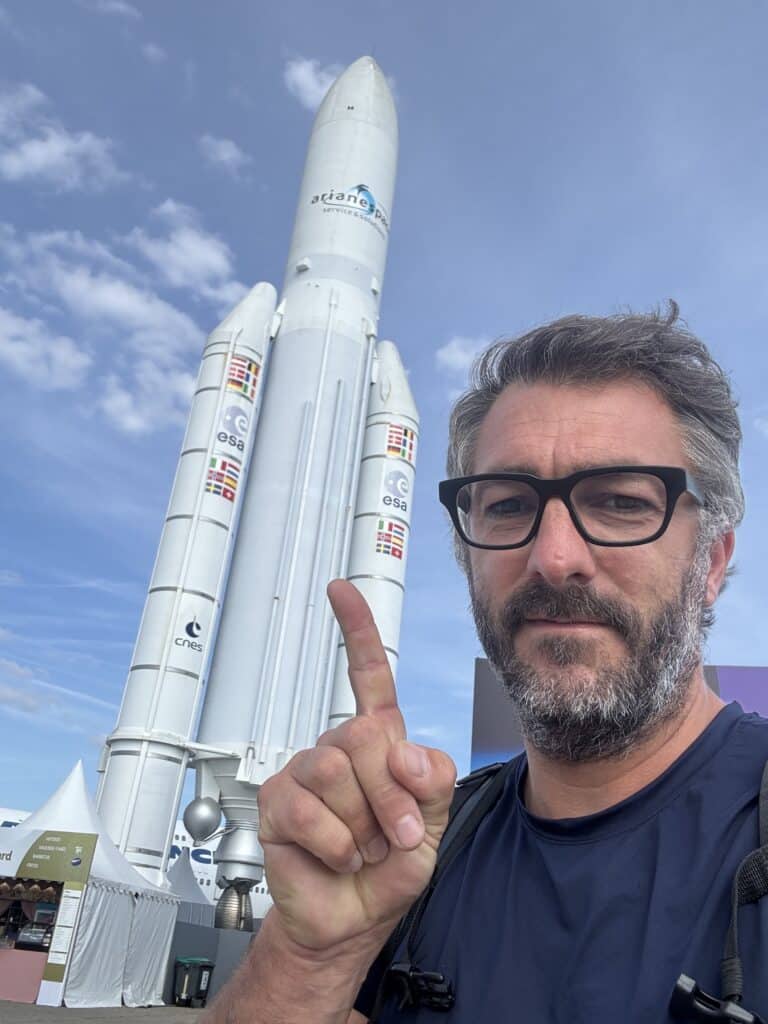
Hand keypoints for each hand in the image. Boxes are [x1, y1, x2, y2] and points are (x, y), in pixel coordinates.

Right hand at [257, 579, 456, 955]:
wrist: (353, 920)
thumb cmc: (391, 866)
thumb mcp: (434, 823)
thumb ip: (433, 781)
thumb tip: (402, 749)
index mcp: (378, 742)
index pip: (368, 676)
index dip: (356, 630)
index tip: (340, 590)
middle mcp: (339, 748)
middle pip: (365, 735)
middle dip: (391, 794)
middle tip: (397, 835)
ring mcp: (305, 772)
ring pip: (337, 771)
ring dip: (364, 825)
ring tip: (363, 848)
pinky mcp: (278, 802)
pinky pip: (311, 811)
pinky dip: (337, 845)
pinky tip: (336, 857)